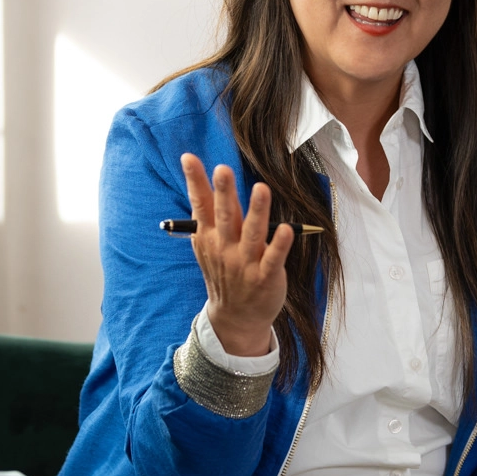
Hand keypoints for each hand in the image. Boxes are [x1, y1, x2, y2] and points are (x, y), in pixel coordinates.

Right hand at [180, 153, 292, 355]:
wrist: (234, 317)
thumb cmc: (224, 273)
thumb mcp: (208, 245)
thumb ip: (206, 216)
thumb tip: (199, 180)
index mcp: (209, 237)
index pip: (200, 204)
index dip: (195, 181)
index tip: (189, 158)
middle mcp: (224, 248)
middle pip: (224, 216)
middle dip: (224, 192)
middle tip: (223, 170)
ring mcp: (244, 263)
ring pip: (252, 233)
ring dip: (257, 211)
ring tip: (261, 189)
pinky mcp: (265, 277)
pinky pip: (274, 258)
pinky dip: (280, 245)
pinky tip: (288, 229)